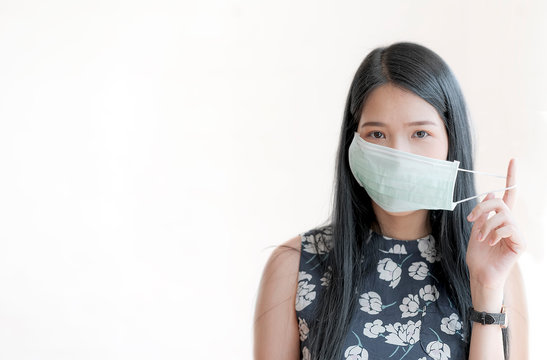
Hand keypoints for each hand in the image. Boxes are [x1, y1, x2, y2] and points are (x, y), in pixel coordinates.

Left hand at [465, 158, 525, 291]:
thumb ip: (483, 212)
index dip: (511, 177)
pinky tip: (490, 243)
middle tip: (470, 219)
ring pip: (503, 215)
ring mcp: (517, 232)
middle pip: (500, 202)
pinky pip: (508, 227)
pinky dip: (494, 233)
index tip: (512, 160)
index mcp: (500, 218)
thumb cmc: (478, 254)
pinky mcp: (520, 243)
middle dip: (482, 208)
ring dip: (486, 225)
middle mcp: (511, 223)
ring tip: (481, 238)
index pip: (508, 194)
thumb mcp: (476, 228)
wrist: (480, 273)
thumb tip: (491, 192)